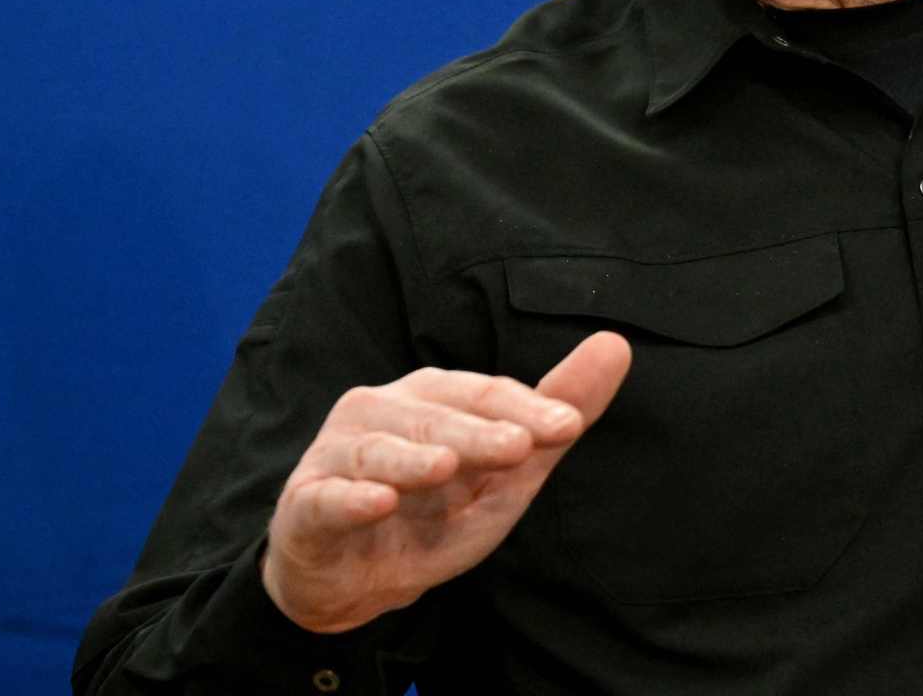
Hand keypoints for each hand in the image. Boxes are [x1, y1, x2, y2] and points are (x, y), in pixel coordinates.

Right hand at [260, 331, 631, 632]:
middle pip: (437, 418)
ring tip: (446, 467)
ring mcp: (339, 454)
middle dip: (479, 432)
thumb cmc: (436, 512)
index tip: (568, 424)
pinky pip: (327, 498)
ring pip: (379, 451)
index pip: (485, 395)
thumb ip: (558, 414)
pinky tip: (377, 503)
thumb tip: (616, 345)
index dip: (527, 409)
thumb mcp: (507, 473)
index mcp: (434, 396)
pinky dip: (351, 499)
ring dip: (412, 459)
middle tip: (520, 446)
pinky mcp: (305, 503)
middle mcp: (383, 410)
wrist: (354, 578)